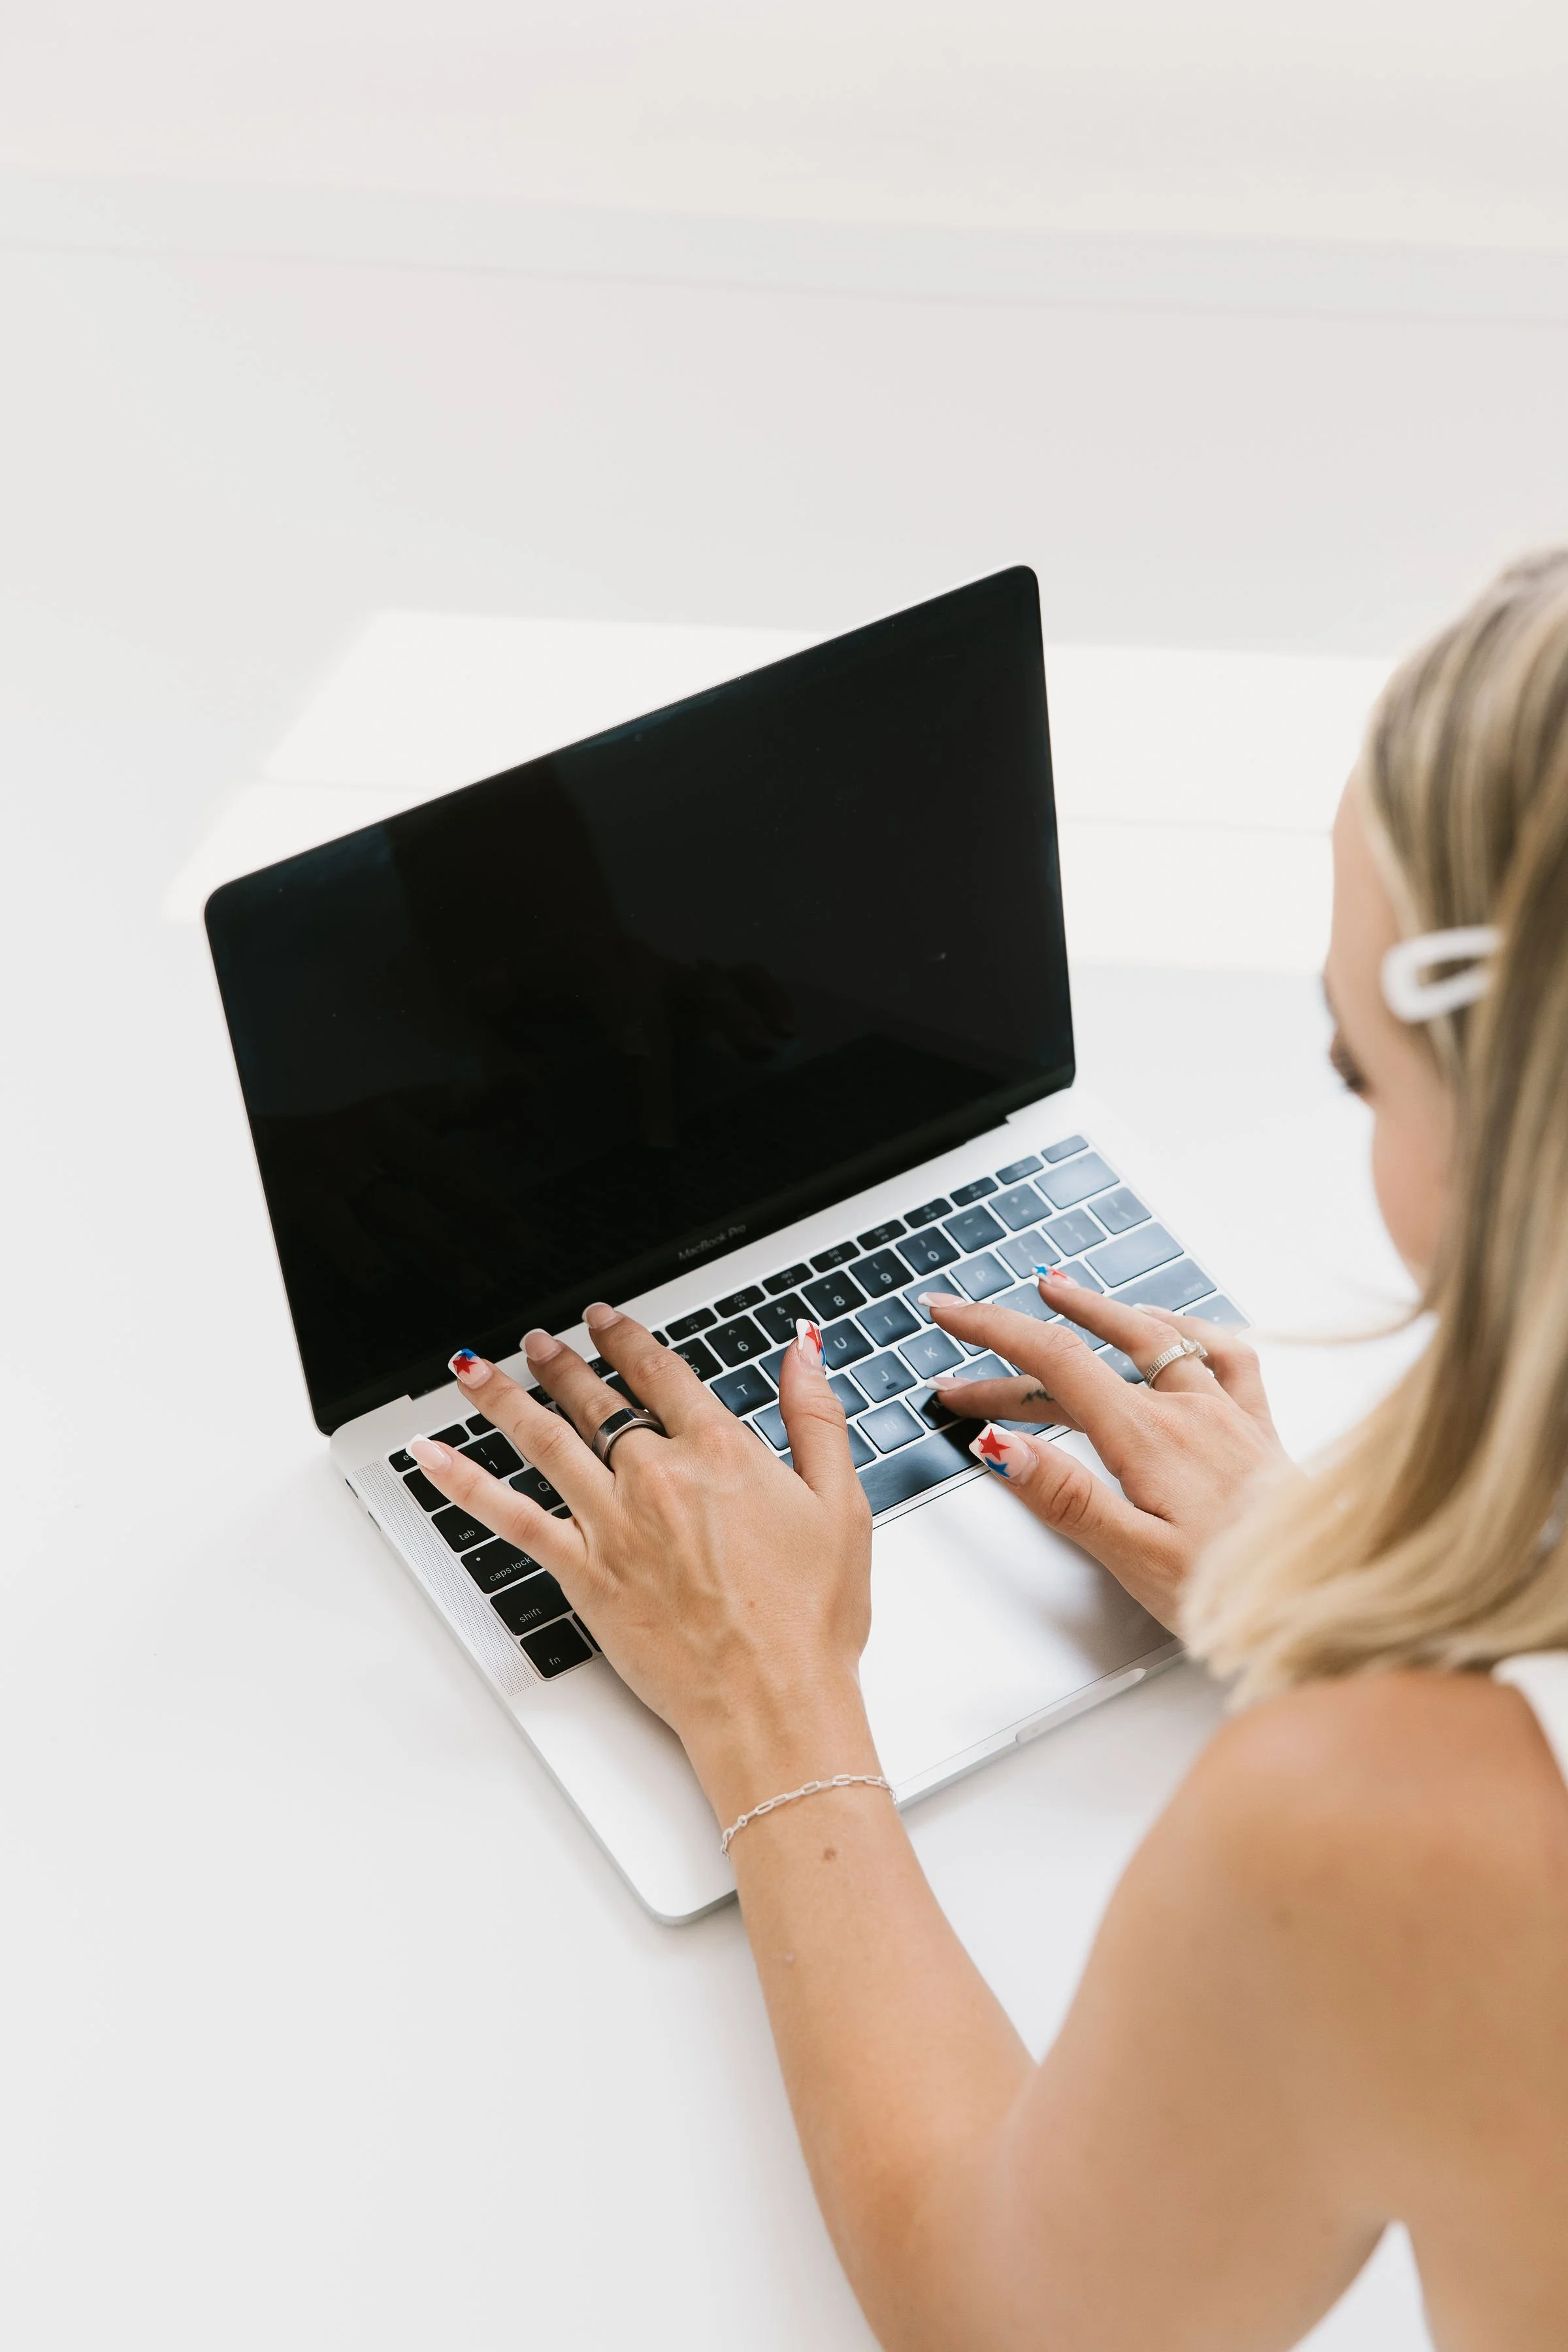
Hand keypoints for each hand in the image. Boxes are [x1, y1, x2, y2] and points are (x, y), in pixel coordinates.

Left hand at [405, 1310, 877, 1818]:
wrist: (772, 1699)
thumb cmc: (811, 1618)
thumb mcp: (840, 1504)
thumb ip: (815, 1417)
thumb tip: (802, 1352)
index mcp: (720, 1453)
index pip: (660, 1373)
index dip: (627, 1339)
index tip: (606, 1321)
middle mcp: (657, 1477)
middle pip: (596, 1401)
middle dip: (563, 1363)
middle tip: (540, 1343)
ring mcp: (613, 1523)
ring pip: (544, 1440)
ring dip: (506, 1397)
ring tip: (476, 1369)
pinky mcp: (583, 1572)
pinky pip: (511, 1517)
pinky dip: (464, 1482)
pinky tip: (431, 1457)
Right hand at [927, 1270, 1292, 1627]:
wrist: (1332, 1605)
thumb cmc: (1239, 1598)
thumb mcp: (1136, 1559)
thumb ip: (1066, 1496)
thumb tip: (999, 1445)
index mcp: (1149, 1439)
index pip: (1054, 1361)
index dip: (991, 1330)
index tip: (946, 1312)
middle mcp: (1189, 1413)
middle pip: (1086, 1357)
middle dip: (1016, 1344)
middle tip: (968, 1338)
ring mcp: (1227, 1416)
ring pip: (1152, 1340)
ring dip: (1098, 1312)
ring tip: (1058, 1291)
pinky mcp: (1258, 1431)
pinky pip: (1224, 1355)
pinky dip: (1186, 1330)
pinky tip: (1172, 1327)